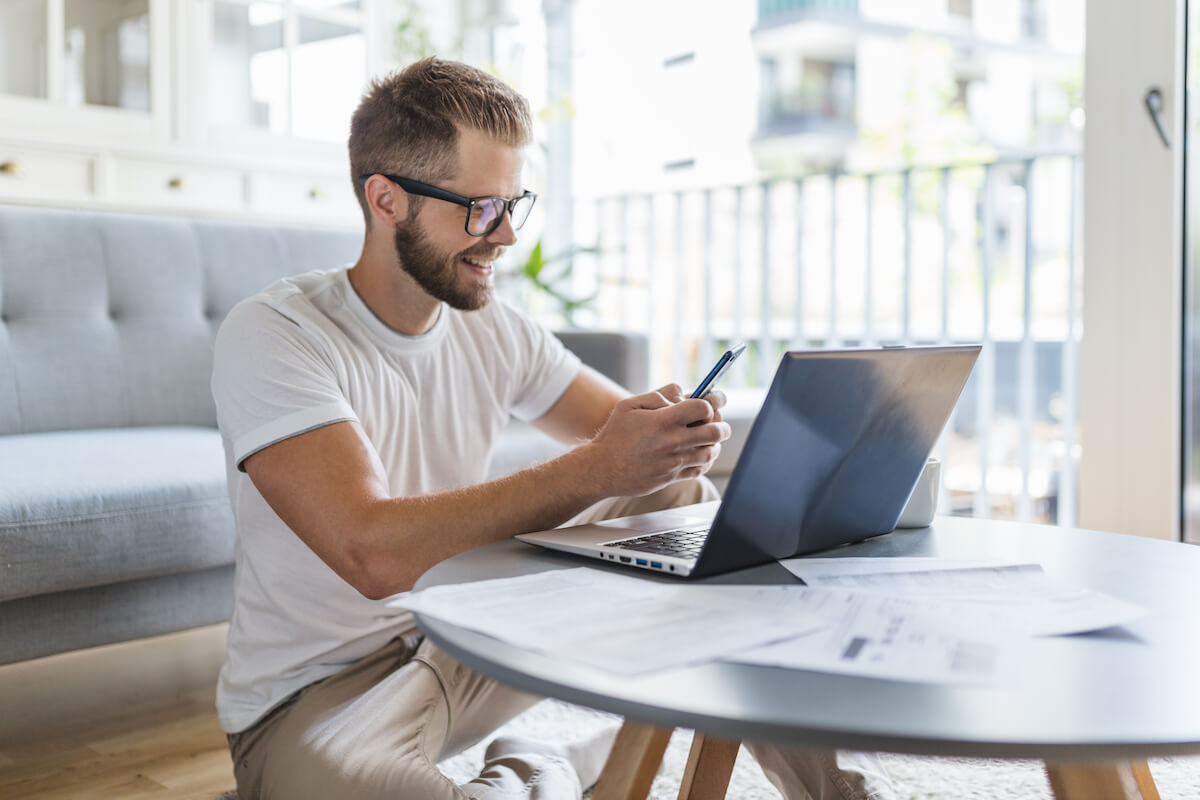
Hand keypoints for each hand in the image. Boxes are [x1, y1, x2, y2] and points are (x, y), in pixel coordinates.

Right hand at [584, 383, 730, 497]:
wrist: (602, 469)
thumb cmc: (615, 434)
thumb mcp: (630, 404)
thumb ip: (659, 394)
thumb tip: (682, 393)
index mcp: (663, 421)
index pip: (703, 407)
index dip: (710, 401)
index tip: (710, 400)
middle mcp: (673, 442)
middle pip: (715, 430)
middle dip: (721, 422)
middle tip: (718, 419)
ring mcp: (675, 462)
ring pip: (711, 451)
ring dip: (715, 441)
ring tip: (709, 435)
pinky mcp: (673, 477)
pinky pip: (701, 468)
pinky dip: (706, 459)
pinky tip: (700, 451)